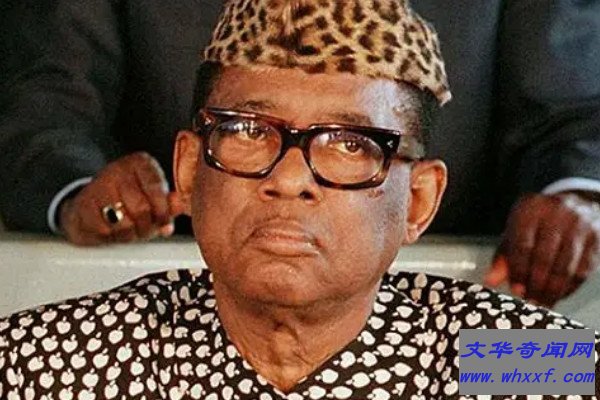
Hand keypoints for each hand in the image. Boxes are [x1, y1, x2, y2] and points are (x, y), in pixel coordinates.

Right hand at [59, 152, 185, 245]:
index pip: (156, 189)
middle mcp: (118, 169)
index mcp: (141, 163)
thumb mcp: (152, 198)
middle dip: (146, 227)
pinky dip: (111, 237)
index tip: (165, 223)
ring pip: (124, 222)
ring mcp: (98, 184)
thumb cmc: (127, 201)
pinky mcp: (84, 203)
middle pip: (141, 209)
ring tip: (129, 231)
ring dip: (130, 234)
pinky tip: (112, 230)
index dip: (163, 212)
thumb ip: (169, 203)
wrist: (89, 206)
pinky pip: (105, 230)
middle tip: (145, 230)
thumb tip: (181, 204)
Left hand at [484, 192, 599, 306]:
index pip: (522, 244)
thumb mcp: (515, 231)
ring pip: (566, 266)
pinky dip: (568, 288)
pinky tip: (558, 295)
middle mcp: (556, 213)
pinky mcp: (595, 239)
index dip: (518, 271)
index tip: (516, 290)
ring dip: (552, 290)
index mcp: (530, 209)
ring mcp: (579, 225)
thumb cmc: (537, 223)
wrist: (575, 205)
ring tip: (542, 303)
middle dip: (536, 284)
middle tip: (530, 301)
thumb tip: (491, 281)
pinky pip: (582, 271)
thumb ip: (503, 256)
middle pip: (545, 257)